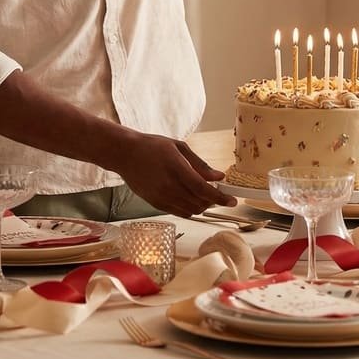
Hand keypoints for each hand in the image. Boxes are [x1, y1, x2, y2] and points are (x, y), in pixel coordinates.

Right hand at [113, 132, 237, 216]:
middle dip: (213, 201)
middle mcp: (169, 186)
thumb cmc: (152, 146)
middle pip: (199, 203)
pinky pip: (179, 212)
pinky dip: (190, 209)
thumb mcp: (179, 147)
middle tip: (218, 193)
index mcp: (177, 168)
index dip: (220, 198)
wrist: (125, 154)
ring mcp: (161, 197)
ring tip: (205, 195)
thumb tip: (219, 176)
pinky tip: (192, 199)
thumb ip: (200, 164)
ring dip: (202, 206)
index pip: (203, 189)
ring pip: (191, 211)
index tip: (233, 201)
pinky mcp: (156, 204)